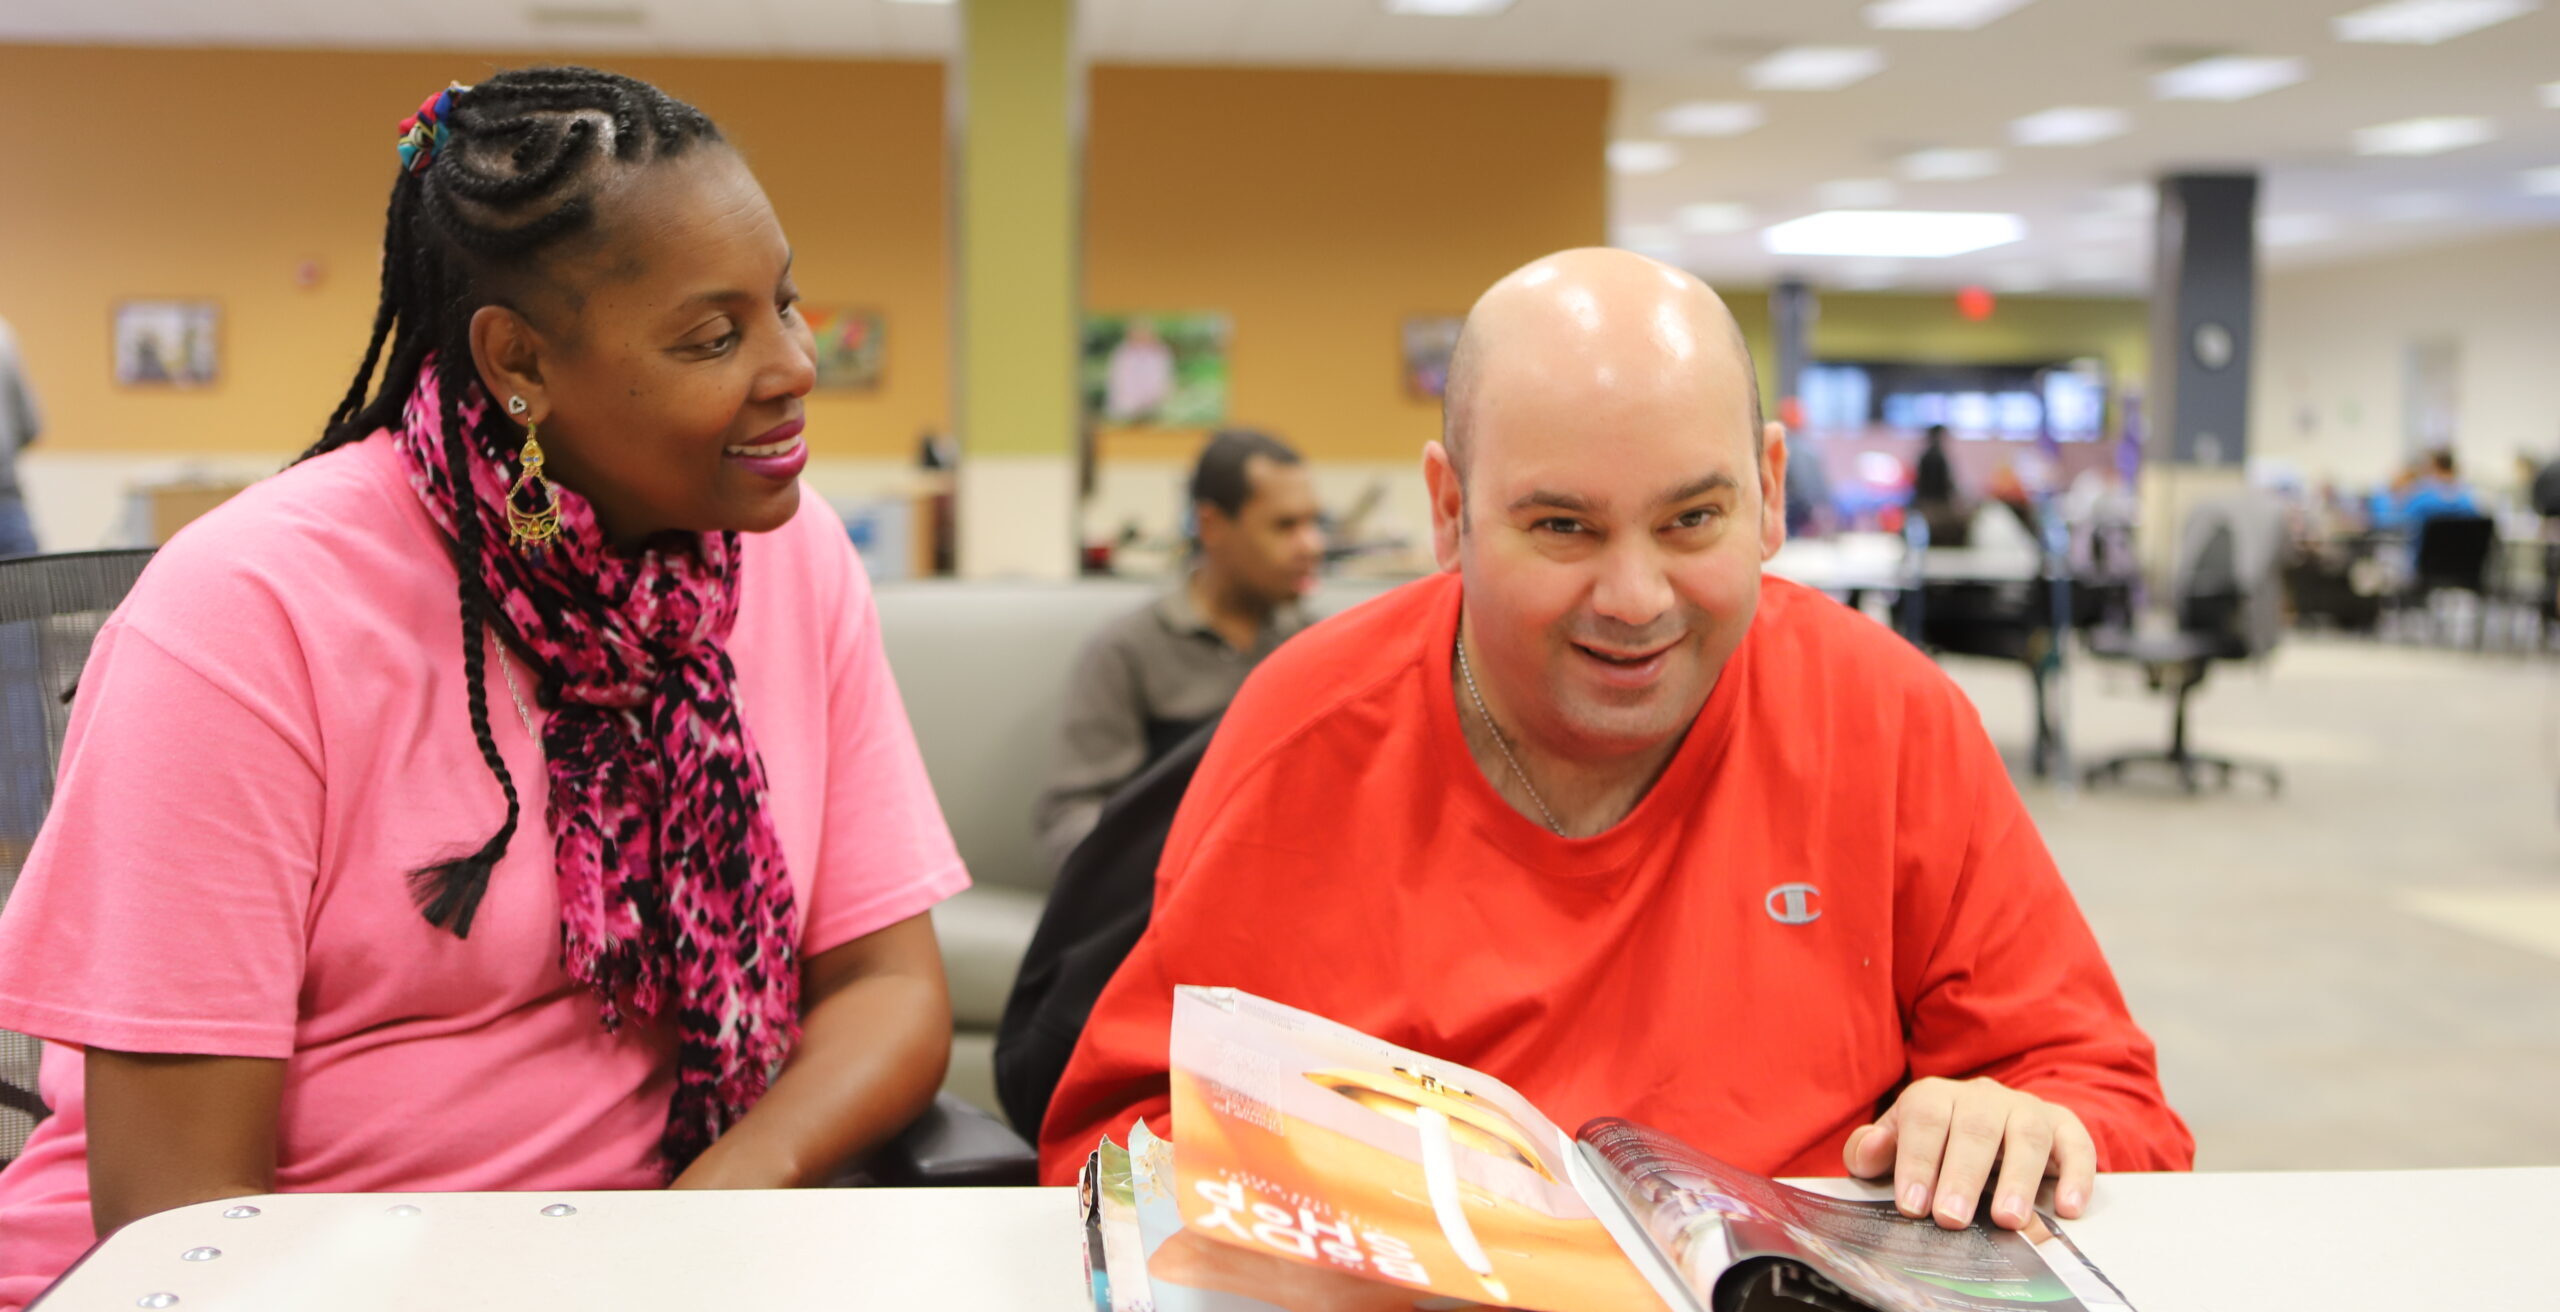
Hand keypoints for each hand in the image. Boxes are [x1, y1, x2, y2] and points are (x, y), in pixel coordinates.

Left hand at [1842, 1077, 2094, 1231]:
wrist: (1990, 1121)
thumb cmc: (1935, 1143)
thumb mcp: (1897, 1143)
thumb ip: (1873, 1150)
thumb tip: (1870, 1150)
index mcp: (1936, 1097)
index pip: (1924, 1119)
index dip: (1917, 1162)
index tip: (1913, 1205)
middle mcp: (1983, 1097)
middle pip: (1976, 1129)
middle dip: (1963, 1176)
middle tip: (1952, 1219)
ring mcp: (2027, 1109)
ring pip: (2027, 1135)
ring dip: (2018, 1178)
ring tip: (2007, 1220)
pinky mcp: (2064, 1127)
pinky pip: (2077, 1144)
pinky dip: (2078, 1175)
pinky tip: (2068, 1208)